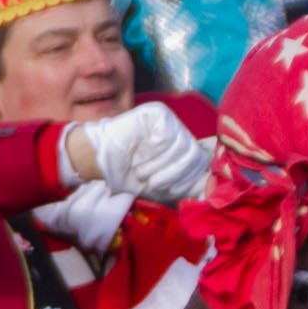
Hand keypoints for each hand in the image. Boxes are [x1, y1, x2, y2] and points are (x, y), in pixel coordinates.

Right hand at [60, 101, 210, 201]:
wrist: (99, 161)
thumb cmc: (126, 175)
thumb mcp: (159, 186)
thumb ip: (184, 188)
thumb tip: (208, 195)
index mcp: (182, 149)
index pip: (200, 162)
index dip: (187, 179)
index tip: (170, 190)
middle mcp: (179, 133)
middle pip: (193, 155)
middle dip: (172, 174)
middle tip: (152, 181)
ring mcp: (170, 121)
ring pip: (180, 146)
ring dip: (158, 164)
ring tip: (140, 167)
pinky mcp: (158, 113)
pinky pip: (166, 136)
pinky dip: (152, 150)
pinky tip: (139, 151)